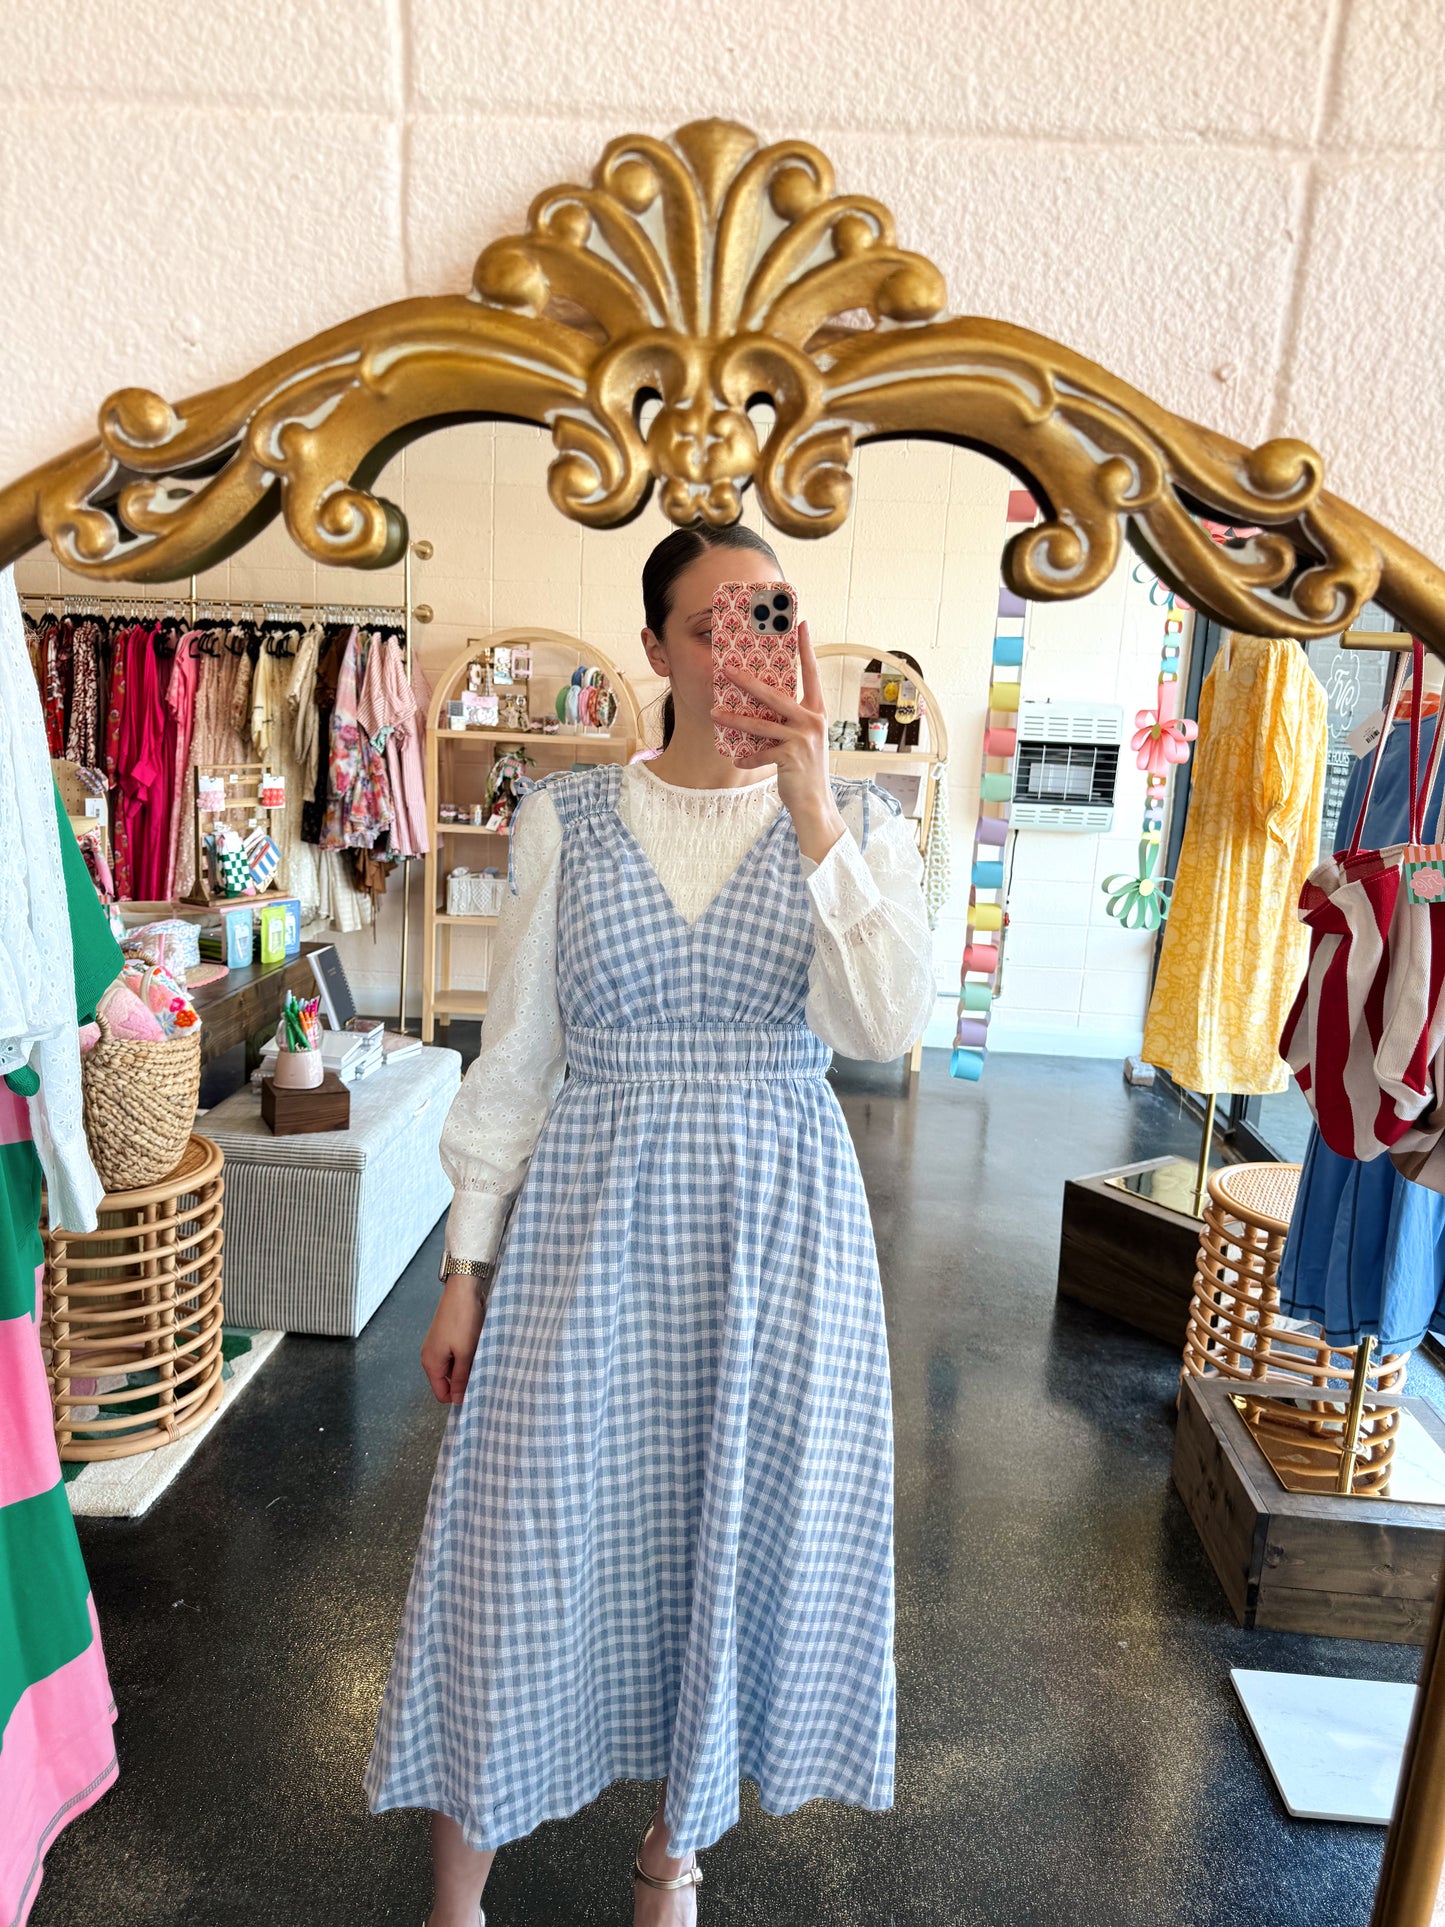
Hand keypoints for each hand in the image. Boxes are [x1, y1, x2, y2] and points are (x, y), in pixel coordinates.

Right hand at [421, 1273, 488, 1405]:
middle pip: (447, 1381)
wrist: (463, 1289)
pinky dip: (465, 1355)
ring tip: (481, 1359)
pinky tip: (477, 1349)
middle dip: (464, 1381)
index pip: (442, 1394)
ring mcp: (436, 1346)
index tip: (476, 1392)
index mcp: (431, 1364)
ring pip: (453, 1367)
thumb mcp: (465, 1353)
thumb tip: (457, 1400)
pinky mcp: (445, 1337)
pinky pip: (455, 1355)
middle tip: (483, 1373)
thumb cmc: (463, 1320)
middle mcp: (429, 1357)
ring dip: (466, 1367)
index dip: (458, 1396)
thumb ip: (461, 1378)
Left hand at [710, 620, 846, 863]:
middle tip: (727, 667)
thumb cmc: (803, 769)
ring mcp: (802, 739)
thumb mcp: (801, 739)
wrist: (814, 803)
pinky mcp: (790, 757)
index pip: (810, 674)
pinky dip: (747, 757)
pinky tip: (738, 760)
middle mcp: (812, 721)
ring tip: (714, 712)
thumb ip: (788, 720)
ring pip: (760, 724)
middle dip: (748, 680)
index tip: (801, 623)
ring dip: (734, 719)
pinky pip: (760, 752)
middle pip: (775, 694)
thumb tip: (762, 703)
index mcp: (816, 712)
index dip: (806, 649)